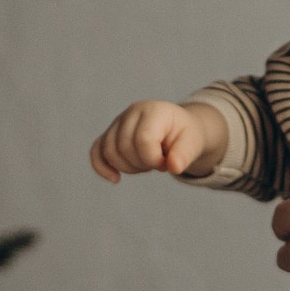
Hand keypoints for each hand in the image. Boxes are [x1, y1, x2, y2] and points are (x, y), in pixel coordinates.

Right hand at [89, 99, 224, 180]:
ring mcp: (118, 122)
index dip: (154, 159)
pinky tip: (115, 179)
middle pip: (124, 147)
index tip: (166, 163)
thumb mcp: (193, 143)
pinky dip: (102, 167)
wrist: (179, 129)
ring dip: (128, 168)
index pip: (143, 140)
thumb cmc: (186, 136)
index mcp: (154, 111)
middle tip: (159, 163)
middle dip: (142, 164)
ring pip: (109, 152)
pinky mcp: (110, 134)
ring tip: (146, 164)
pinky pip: (96, 151)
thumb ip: (185, 155)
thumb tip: (175, 167)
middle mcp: (132, 112)